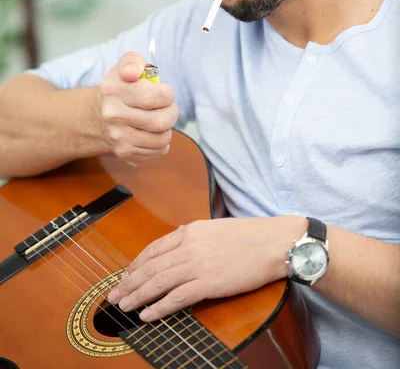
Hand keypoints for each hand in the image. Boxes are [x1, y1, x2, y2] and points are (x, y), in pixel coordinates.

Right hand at [100, 51, 178, 165]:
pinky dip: (162, 142)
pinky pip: (159, 151)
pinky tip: (151, 132)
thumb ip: (133, 61)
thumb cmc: (124, 86)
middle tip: (167, 108)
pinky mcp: (125, 153)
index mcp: (113, 90)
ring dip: (167, 128)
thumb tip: (132, 73)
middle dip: (172, 112)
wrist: (103, 114)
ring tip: (158, 119)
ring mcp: (117, 138)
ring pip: (163, 139)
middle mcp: (112, 116)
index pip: (154, 98)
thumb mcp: (127, 65)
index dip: (168, 95)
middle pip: (161, 121)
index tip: (164, 92)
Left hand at [108, 215, 304, 320]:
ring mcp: (197, 264)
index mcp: (189, 231)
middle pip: (150, 267)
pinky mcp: (209, 282)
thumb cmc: (249, 235)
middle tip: (114, 295)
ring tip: (124, 306)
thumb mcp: (215, 226)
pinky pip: (177, 297)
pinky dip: (159, 307)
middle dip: (129, 283)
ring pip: (158, 282)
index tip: (126, 276)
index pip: (153, 249)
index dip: (136, 264)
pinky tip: (148, 315)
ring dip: (138, 296)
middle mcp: (188, 246)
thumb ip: (193, 233)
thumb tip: (177, 235)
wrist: (273, 242)